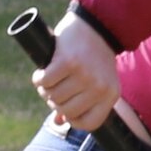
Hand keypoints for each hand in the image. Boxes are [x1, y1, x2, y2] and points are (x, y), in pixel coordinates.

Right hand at [34, 14, 121, 130]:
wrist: (95, 27)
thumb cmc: (93, 58)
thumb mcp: (96, 82)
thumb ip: (80, 103)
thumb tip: (58, 122)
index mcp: (110, 96)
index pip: (89, 124)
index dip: (73, 120)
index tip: (65, 110)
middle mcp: (99, 88)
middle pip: (66, 110)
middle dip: (54, 101)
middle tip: (52, 89)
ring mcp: (84, 75)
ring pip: (53, 96)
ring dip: (45, 89)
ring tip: (48, 79)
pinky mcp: (68, 62)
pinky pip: (45, 81)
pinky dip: (39, 78)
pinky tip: (42, 72)